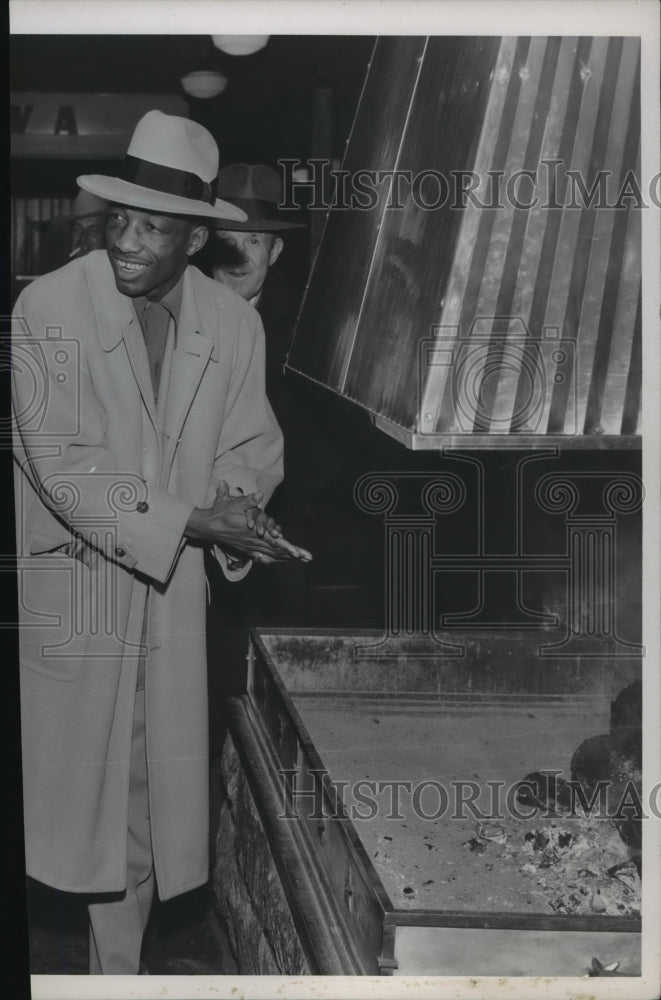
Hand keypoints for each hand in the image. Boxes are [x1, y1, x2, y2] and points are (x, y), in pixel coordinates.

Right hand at [185, 481, 311, 563]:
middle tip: (308, 557)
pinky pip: (263, 556)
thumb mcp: (232, 504)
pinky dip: (274, 559)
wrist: (206, 527)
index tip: (298, 553)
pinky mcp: (246, 549)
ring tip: (302, 558)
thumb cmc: (220, 514)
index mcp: (252, 533)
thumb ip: (247, 501)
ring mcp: (250, 547)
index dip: (287, 547)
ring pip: (272, 554)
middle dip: (294, 554)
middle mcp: (253, 542)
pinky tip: (280, 560)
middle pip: (277, 551)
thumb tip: (259, 495)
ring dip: (287, 557)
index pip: (274, 541)